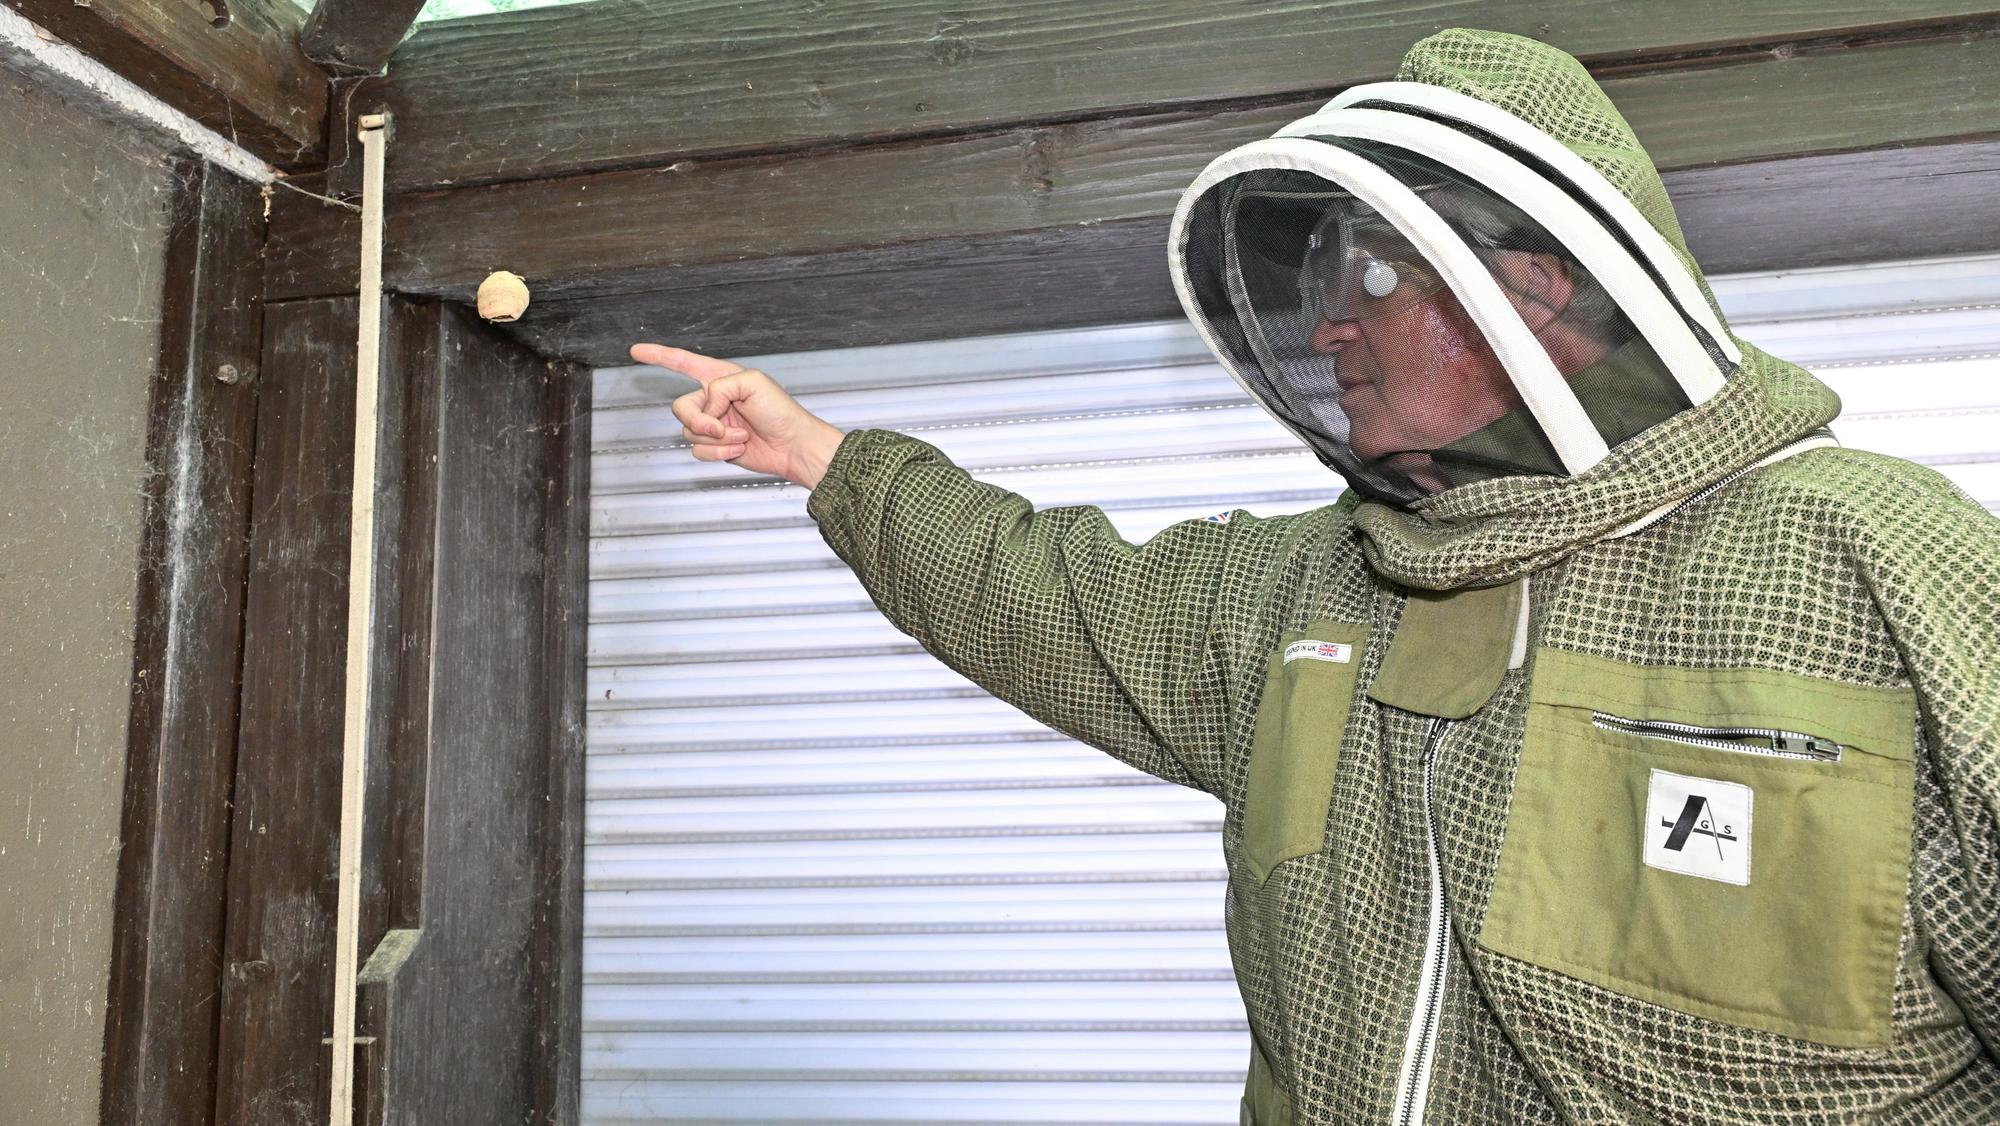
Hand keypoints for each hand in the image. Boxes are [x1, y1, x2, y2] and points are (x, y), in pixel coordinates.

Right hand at [628, 343, 846, 488]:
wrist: (792, 446)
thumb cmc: (780, 411)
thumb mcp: (753, 382)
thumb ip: (720, 387)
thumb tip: (706, 408)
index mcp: (720, 377)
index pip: (683, 362)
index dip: (659, 356)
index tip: (636, 351)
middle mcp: (713, 400)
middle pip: (680, 406)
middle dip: (698, 420)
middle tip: (721, 426)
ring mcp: (713, 424)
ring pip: (688, 431)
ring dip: (715, 438)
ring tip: (740, 437)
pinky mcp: (715, 447)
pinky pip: (699, 450)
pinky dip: (718, 453)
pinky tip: (738, 449)